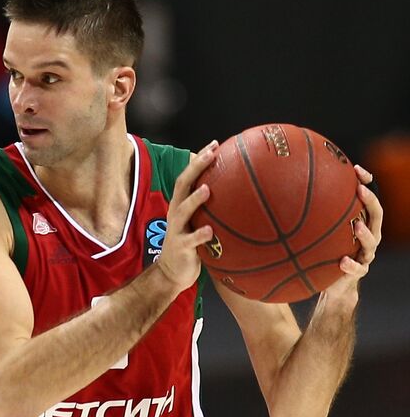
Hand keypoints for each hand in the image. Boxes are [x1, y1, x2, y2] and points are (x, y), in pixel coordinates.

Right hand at [152, 140, 218, 293]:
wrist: (172, 273)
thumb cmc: (192, 246)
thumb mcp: (200, 223)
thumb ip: (214, 210)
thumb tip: (243, 196)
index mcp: (181, 205)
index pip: (188, 177)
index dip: (199, 160)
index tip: (215, 144)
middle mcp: (176, 214)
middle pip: (182, 185)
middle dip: (195, 169)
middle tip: (210, 155)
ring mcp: (176, 230)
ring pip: (182, 211)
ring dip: (194, 200)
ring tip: (207, 190)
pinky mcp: (180, 248)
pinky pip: (190, 240)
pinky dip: (200, 235)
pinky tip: (210, 231)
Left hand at [321, 164, 380, 303]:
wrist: (332, 287)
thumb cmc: (323, 255)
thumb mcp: (315, 235)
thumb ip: (308, 218)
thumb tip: (278, 196)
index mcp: (359, 223)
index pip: (367, 200)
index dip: (366, 183)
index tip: (356, 169)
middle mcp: (367, 236)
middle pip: (376, 216)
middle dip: (370, 201)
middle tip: (360, 190)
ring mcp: (365, 254)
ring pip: (372, 241)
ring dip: (366, 234)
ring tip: (357, 227)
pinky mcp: (358, 271)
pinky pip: (358, 269)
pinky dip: (351, 265)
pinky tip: (343, 262)